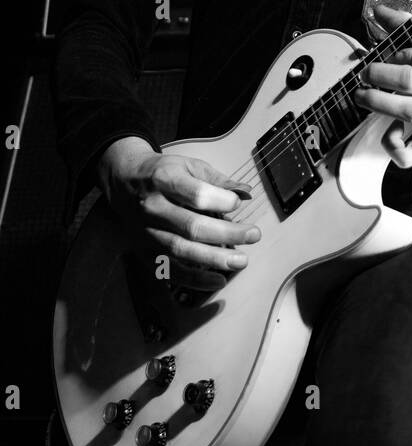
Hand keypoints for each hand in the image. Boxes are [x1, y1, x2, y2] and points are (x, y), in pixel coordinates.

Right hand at [97, 135, 260, 285]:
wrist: (123, 180)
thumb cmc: (162, 172)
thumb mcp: (189, 165)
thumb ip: (217, 180)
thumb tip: (245, 192)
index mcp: (164, 180)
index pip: (196, 195)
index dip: (221, 201)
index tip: (238, 203)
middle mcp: (153, 207)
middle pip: (192, 226)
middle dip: (227, 234)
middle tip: (253, 235)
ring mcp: (147, 232)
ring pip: (181, 250)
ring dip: (214, 259)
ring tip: (240, 261)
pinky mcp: (144, 250)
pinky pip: (169, 270)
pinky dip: (195, 279)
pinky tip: (218, 280)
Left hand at [353, 4, 411, 167]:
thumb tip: (379, 12)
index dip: (403, 54)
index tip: (392, 56)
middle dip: (381, 74)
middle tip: (367, 73)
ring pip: (410, 112)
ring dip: (379, 102)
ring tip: (363, 95)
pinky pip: (410, 154)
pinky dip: (393, 143)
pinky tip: (390, 129)